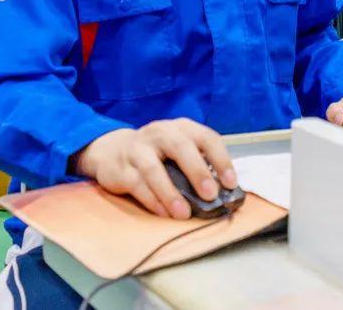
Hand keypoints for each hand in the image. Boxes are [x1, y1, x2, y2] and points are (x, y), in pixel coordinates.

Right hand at [73, 118, 236, 219]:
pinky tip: (163, 213)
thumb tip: (222, 193)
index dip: (221, 159)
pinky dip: (152, 200)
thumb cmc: (155, 153)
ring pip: (154, 169)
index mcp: (181, 128)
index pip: (206, 137)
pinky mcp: (121, 168)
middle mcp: (160, 133)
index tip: (231, 182)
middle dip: (197, 172)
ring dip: (171, 193)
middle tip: (210, 195)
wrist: (111, 150)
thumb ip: (197, 165)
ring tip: (184, 214)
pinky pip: (137, 184)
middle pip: (180, 148)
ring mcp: (138, 149)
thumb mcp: (177, 150)